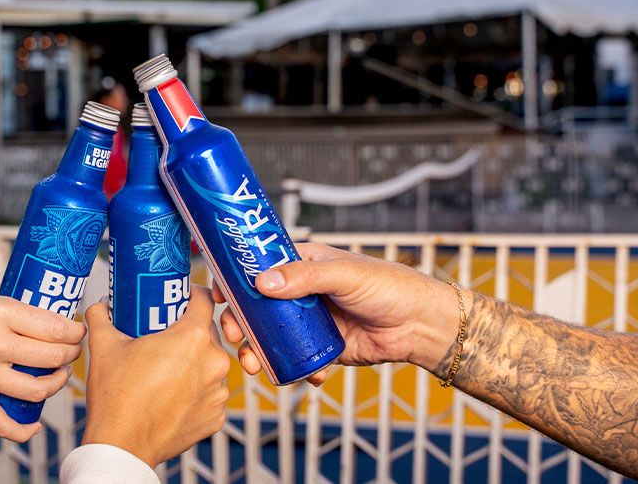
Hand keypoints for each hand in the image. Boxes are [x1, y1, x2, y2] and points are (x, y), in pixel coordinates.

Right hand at [0, 289, 85, 441]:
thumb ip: (9, 303)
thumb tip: (43, 310)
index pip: (55, 327)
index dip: (75, 331)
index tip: (78, 331)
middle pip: (53, 357)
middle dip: (72, 355)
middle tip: (72, 352)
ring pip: (38, 390)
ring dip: (57, 384)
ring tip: (58, 377)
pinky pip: (4, 423)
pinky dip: (24, 430)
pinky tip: (34, 426)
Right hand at [81, 286, 230, 467]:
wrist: (122, 445)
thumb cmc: (116, 398)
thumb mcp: (104, 347)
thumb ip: (100, 317)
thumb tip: (99, 306)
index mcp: (192, 338)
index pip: (205, 300)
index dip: (192, 294)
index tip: (180, 298)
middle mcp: (214, 362)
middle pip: (208, 333)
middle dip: (188, 332)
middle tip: (164, 336)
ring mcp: (218, 392)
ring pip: (210, 365)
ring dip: (194, 364)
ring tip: (166, 371)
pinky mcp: (217, 416)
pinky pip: (210, 394)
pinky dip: (196, 392)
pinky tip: (173, 396)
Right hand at [214, 243, 461, 384]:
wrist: (420, 325)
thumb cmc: (390, 286)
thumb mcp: (345, 274)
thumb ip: (305, 276)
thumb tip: (264, 283)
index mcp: (302, 263)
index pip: (257, 265)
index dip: (234, 278)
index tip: (217, 294)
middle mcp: (300, 291)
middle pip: (255, 306)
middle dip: (239, 323)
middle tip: (235, 336)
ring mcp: (308, 321)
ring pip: (269, 335)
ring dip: (256, 350)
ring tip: (254, 364)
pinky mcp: (320, 347)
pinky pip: (294, 358)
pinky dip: (291, 369)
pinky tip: (303, 375)